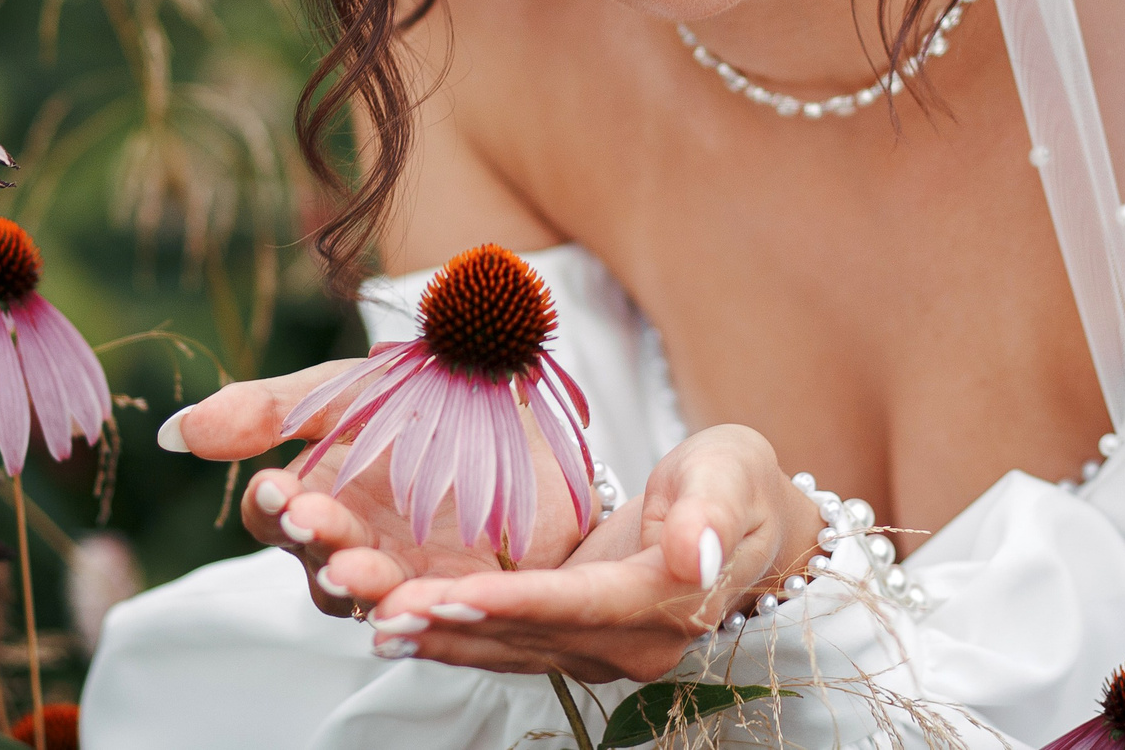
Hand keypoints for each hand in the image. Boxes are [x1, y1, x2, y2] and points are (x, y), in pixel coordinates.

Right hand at [163, 360, 591, 619]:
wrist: (518, 393)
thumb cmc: (419, 391)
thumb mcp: (343, 390)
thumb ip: (264, 411)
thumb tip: (171, 433)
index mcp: (317, 496)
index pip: (272, 516)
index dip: (272, 505)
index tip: (276, 486)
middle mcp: (353, 543)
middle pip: (318, 562)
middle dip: (317, 544)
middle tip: (316, 524)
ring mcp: (407, 570)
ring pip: (371, 597)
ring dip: (360, 586)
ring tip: (357, 570)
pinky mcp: (466, 586)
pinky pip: (437, 611)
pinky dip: (422, 611)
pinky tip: (419, 602)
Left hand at [355, 423, 821, 683]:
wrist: (746, 519)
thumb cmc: (735, 483)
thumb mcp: (731, 474)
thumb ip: (710, 512)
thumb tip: (695, 553)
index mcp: (668, 599)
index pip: (581, 604)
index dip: (515, 601)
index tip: (452, 593)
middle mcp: (632, 643)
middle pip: (533, 635)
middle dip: (456, 624)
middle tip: (385, 608)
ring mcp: (603, 650)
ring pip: (512, 647)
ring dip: (443, 637)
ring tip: (378, 618)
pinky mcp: (577, 639)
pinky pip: (510, 642)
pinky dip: (457, 635)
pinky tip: (405, 623)